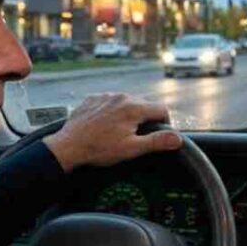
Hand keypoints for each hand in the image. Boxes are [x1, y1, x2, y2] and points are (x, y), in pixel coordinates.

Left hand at [42, 93, 183, 172]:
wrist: (69, 146)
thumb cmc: (99, 149)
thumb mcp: (131, 149)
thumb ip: (156, 142)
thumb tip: (177, 138)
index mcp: (134, 107)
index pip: (162, 109)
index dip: (165, 123)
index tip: (159, 135)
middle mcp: (121, 96)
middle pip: (145, 105)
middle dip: (146, 119)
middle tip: (137, 137)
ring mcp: (106, 96)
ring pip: (127, 102)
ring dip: (129, 114)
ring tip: (120, 132)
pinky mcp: (94, 99)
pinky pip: (111, 102)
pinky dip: (113, 111)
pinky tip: (106, 126)